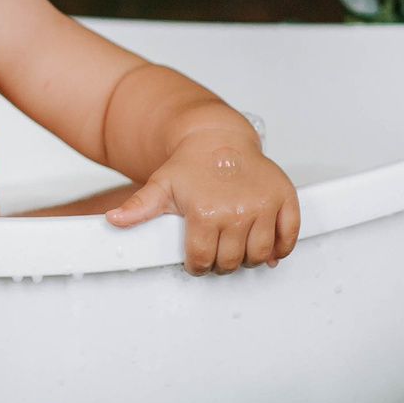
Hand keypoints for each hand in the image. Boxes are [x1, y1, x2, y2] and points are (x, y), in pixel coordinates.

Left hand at [105, 130, 298, 273]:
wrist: (217, 138)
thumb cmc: (190, 165)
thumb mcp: (161, 186)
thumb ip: (139, 207)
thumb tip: (114, 220)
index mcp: (205, 211)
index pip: (202, 259)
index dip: (196, 264)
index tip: (196, 260)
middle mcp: (237, 210)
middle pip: (230, 262)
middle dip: (219, 263)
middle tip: (215, 253)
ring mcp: (263, 205)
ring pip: (259, 255)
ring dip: (247, 259)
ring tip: (236, 249)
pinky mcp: (284, 198)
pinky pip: (289, 236)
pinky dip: (281, 248)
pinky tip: (268, 249)